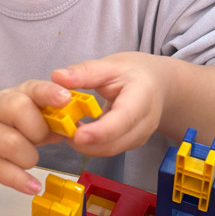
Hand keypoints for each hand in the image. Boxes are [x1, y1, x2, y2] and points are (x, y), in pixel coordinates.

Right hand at [0, 81, 69, 192]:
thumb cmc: (2, 128)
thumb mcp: (25, 118)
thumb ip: (50, 122)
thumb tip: (75, 129)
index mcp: (13, 95)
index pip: (32, 88)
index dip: (49, 92)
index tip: (65, 98)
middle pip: (19, 109)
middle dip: (38, 130)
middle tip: (39, 140)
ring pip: (12, 143)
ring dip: (29, 157)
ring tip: (27, 159)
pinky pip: (0, 170)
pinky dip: (20, 180)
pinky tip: (32, 187)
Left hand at [51, 53, 167, 156]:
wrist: (157, 84)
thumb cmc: (133, 73)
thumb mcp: (110, 65)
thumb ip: (84, 72)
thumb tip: (57, 77)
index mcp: (142, 97)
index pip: (123, 119)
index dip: (100, 131)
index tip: (76, 135)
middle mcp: (146, 121)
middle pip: (114, 142)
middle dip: (85, 142)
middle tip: (60, 129)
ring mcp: (141, 136)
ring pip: (110, 150)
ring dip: (86, 145)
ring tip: (67, 129)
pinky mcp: (133, 143)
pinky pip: (110, 149)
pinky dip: (92, 145)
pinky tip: (80, 132)